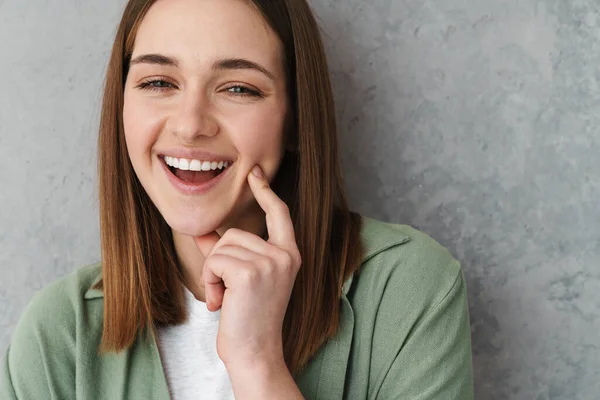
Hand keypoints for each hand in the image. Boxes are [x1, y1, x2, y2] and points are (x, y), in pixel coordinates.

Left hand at [193, 165, 301, 369]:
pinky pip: (215, 261)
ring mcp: (271, 262)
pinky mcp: (252, 272)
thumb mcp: (242, 279)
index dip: (266, 192)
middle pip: (235, 233)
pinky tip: (222, 302)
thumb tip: (203, 232)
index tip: (255, 174)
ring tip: (226, 298)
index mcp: (289, 254)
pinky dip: (210, 281)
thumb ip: (227, 253)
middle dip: (220, 260)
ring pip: (222, 247)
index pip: (279, 213)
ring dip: (213, 273)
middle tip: (228, 291)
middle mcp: (285, 255)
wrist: (254, 351)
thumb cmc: (249, 317)